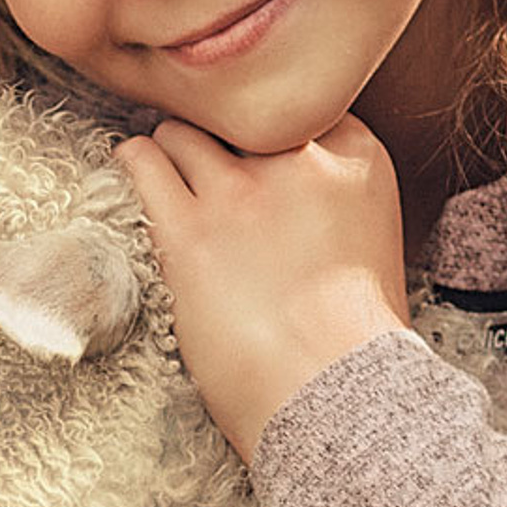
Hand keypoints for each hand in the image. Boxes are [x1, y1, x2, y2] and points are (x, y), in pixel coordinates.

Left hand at [113, 116, 410, 460]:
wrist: (333, 397)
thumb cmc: (353, 342)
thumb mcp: (373, 243)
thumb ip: (334, 194)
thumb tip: (288, 182)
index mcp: (357, 161)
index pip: (297, 109)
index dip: (269, 134)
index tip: (257, 160)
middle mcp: (299, 162)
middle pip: (237, 115)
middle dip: (220, 139)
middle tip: (206, 169)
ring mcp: (240, 192)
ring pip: (183, 131)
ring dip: (171, 152)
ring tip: (165, 174)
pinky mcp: (187, 228)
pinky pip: (142, 160)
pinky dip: (134, 163)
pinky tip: (133, 173)